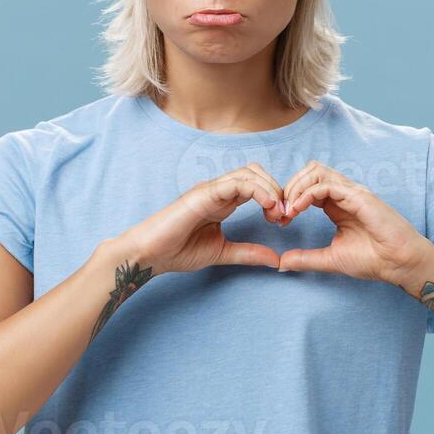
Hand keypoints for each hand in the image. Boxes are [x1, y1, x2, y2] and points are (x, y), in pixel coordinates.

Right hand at [116, 164, 287, 273]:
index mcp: (224, 201)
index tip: (284, 220)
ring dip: (270, 190)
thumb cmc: (177, 251)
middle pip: (256, 173)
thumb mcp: (222, 252)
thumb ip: (248, 253)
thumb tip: (276, 261)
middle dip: (277, 190)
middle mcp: (218, 190)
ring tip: (277, 212)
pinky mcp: (203, 194)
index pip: (257, 185)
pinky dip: (257, 191)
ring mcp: (210, 190)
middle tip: (284, 215)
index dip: (276, 198)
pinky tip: (267, 206)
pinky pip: (236, 183)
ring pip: (249, 174)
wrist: (149, 254)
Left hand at [275, 161, 433, 284]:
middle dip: (289, 188)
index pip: (308, 186)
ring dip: (296, 187)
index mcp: (338, 205)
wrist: (399, 264)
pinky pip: (326, 184)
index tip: (280, 221)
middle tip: (280, 213)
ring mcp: (352, 193)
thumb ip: (306, 258)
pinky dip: (307, 194)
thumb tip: (280, 263)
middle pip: (310, 172)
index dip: (290, 198)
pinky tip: (298, 210)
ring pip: (316, 171)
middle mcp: (345, 194)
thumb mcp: (330, 259)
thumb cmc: (374, 260)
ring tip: (288, 210)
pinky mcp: (359, 196)